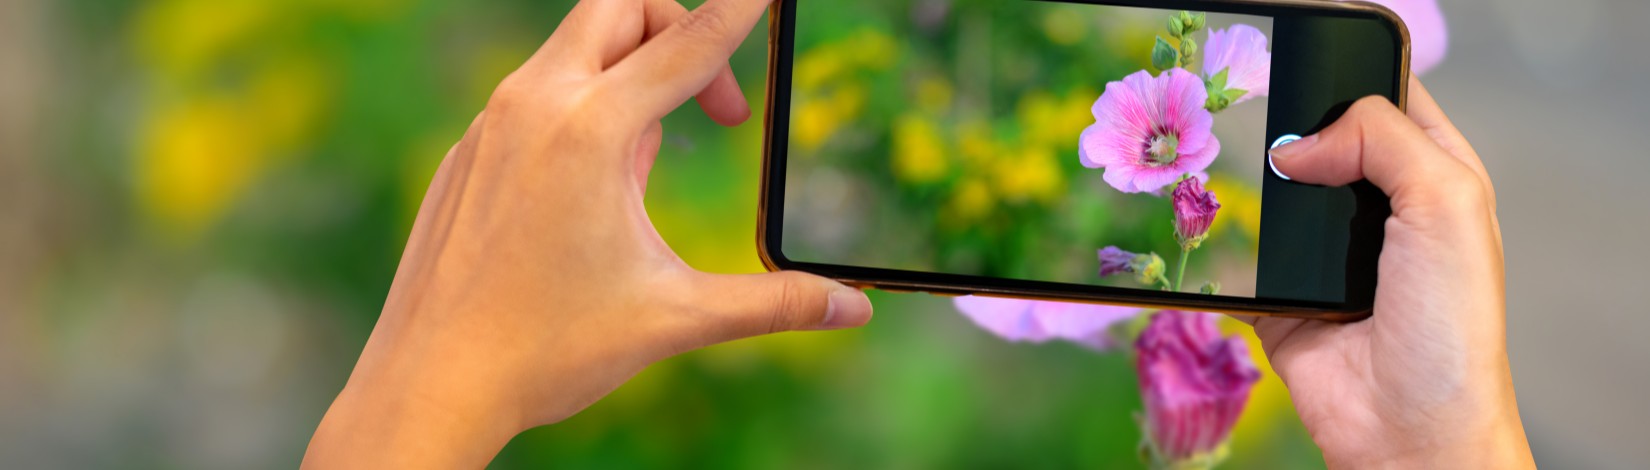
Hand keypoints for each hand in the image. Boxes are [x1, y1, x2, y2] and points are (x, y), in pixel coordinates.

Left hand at [302, 0, 871, 466]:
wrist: (429, 383)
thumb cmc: (547, 350)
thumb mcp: (674, 319)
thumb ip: (772, 304)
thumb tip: (854, 310)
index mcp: (591, 131)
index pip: (688, 44)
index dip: (738, 12)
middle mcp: (535, 105)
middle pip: (621, 6)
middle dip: (679, 29)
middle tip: (718, 107)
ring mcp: (491, 123)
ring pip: (575, 49)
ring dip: (629, 77)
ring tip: (648, 167)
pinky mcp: (468, 151)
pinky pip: (536, 97)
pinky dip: (580, 112)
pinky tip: (588, 195)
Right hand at [1247, 79, 1533, 466]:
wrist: (1406, 431)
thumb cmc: (1450, 330)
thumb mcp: (1445, 206)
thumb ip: (1381, 141)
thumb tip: (1299, 144)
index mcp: (1432, 180)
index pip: (1388, 105)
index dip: (1352, 88)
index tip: (1310, 82)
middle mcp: (1381, 213)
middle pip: (1323, 145)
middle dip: (1292, 139)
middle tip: (1266, 140)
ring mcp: (1329, 257)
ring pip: (1275, 200)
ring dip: (1254, 196)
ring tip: (1230, 183)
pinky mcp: (1283, 299)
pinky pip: (1241, 263)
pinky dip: (1224, 254)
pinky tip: (1213, 239)